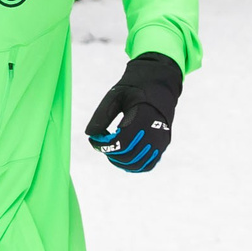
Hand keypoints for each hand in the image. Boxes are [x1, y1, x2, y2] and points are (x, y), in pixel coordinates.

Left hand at [83, 52, 181, 172]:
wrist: (159, 85)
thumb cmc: (135, 88)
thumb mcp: (116, 96)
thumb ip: (102, 115)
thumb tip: (89, 134)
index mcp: (143, 117)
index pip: (121, 143)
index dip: (104, 145)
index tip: (94, 139)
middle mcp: (155, 132)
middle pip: (128, 156)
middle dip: (110, 153)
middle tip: (102, 144)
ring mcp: (161, 140)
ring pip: (137, 164)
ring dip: (120, 161)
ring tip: (111, 150)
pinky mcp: (163, 145)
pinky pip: (148, 165)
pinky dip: (133, 165)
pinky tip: (122, 157)